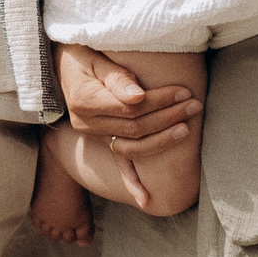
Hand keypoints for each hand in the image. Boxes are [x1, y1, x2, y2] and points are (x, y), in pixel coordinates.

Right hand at [56, 43, 202, 190]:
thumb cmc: (83, 55)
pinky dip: (132, 182)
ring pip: (133, 146)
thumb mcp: (96, 58)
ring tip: (187, 128)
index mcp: (85, 101)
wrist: (63, 65)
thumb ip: (117, 77)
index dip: (159, 101)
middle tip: (194, 104)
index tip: (183, 91)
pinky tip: (147, 200)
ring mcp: (94, 136)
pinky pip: (119, 164)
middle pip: (135, 127)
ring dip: (162, 141)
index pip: (130, 108)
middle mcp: (87, 124)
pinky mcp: (102, 141)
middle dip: (167, 117)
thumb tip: (138, 97)